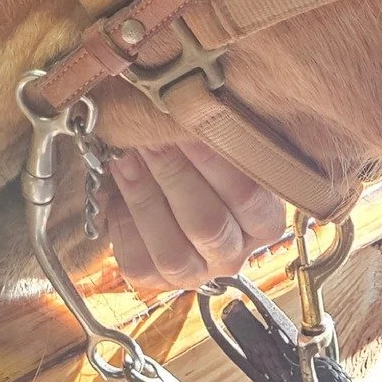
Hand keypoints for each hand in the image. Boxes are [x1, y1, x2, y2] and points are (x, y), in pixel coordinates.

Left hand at [106, 140, 286, 298]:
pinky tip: (118, 183)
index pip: (248, 197)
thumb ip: (214, 132)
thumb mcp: (215, 144)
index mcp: (264, 220)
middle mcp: (234, 252)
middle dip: (174, 175)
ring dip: (144, 197)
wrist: (159, 182)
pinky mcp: (155, 279)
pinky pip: (139, 259)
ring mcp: (195, 271)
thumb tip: (194, 102)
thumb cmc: (196, 157)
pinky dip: (123, 220)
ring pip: (172, 251)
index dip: (215, 160)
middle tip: (150, 137)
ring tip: (127, 156)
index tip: (188, 123)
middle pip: (207, 224)